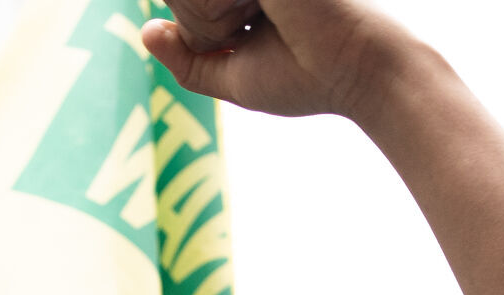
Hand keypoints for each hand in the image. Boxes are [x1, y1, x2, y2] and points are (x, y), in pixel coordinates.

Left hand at [143, 0, 423, 123]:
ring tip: (262, 17)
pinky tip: (265, 7)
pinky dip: (221, 6)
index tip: (233, 39)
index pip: (185, 7)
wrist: (358, 67)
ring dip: (209, 13)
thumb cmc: (304, 78)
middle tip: (250, 27)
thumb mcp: (234, 78)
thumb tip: (146, 31)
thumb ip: (188, 60)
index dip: (193, 27)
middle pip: (183, 0)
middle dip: (198, 20)